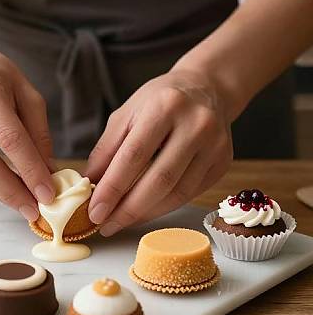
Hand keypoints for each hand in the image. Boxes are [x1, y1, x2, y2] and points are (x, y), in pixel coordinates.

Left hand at [86, 69, 232, 235]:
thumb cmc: (159, 101)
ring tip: (122, 221)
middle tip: (106, 224)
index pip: (134, 156)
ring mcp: (215, 145)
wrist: (206, 89)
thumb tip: (90, 185)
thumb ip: (106, 150)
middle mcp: (196, 124)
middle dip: (128, 209)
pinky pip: (190, 194)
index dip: (113, 188)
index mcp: (165, 107)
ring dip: (146, 213)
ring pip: (177, 192)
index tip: (95, 211)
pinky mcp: (223, 162)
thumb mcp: (126, 115)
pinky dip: (164, 207)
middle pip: (159, 179)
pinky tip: (145, 211)